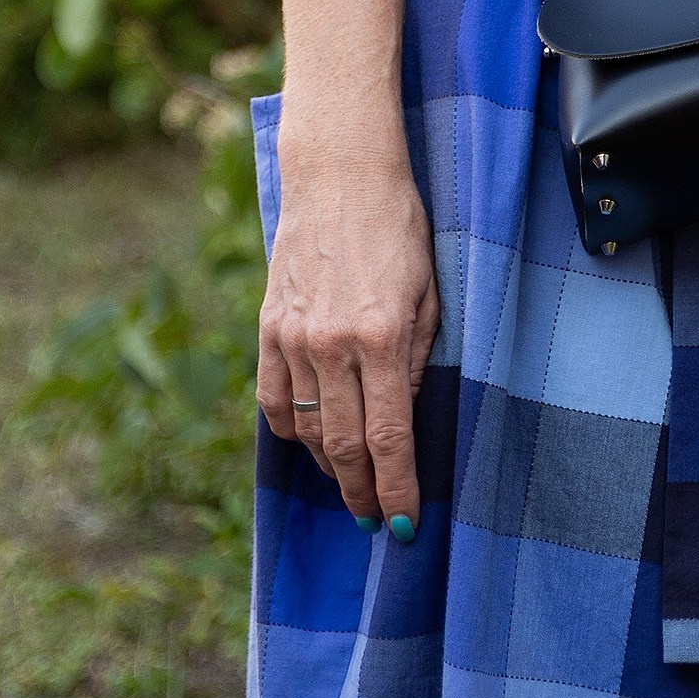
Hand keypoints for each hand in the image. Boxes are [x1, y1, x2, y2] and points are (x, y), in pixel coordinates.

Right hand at [256, 131, 440, 530]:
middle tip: (375, 521)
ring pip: (305, 430)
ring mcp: (292, 338)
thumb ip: (420, 358)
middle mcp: (331, 345)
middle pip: (343, 446)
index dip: (396, 487)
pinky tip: (310, 444)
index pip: (388, 436)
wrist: (339, 173)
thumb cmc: (399, 226)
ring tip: (351, 487)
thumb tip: (407, 417)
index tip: (404, 524)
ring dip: (329, 468)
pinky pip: (272, 400)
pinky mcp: (268, 328)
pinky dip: (290, 431)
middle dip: (363, 492)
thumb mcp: (431, 290)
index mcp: (381, 335)